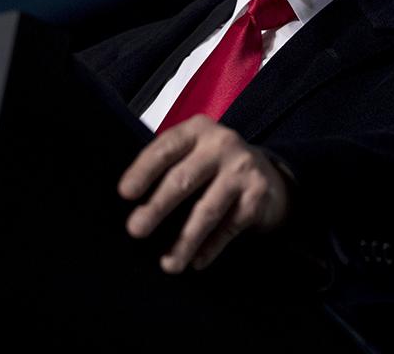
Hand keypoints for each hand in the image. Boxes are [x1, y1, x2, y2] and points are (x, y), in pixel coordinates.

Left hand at [118, 115, 290, 272]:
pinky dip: (211, 247)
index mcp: (196, 130)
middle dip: (157, 207)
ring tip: (168, 263)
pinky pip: (229, 226)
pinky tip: (197, 261)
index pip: (165, 149)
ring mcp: (242, 168)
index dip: (143, 171)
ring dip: (185, 240)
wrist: (267, 176)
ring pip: (207, 210)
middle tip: (136, 230)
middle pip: (183, 179)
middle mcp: (221, 144)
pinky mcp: (258, 194)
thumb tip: (132, 206)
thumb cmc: (214, 167)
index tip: (125, 193)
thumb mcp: (192, 153)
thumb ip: (168, 167)